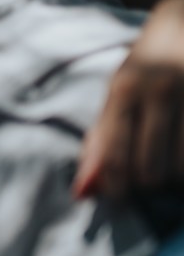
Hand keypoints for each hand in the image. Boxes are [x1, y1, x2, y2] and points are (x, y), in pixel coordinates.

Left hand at [76, 0, 183, 198]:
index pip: (114, 156)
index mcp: (125, 88)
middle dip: (150, 183)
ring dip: (178, 177)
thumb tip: (82, 192)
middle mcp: (161, 90)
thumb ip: (100, 138)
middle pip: (151, 170)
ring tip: (174, 161)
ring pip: (183, 170)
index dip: (115, 187)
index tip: (120, 193)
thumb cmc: (148, 62)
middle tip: (151, 174)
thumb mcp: (118, 89)